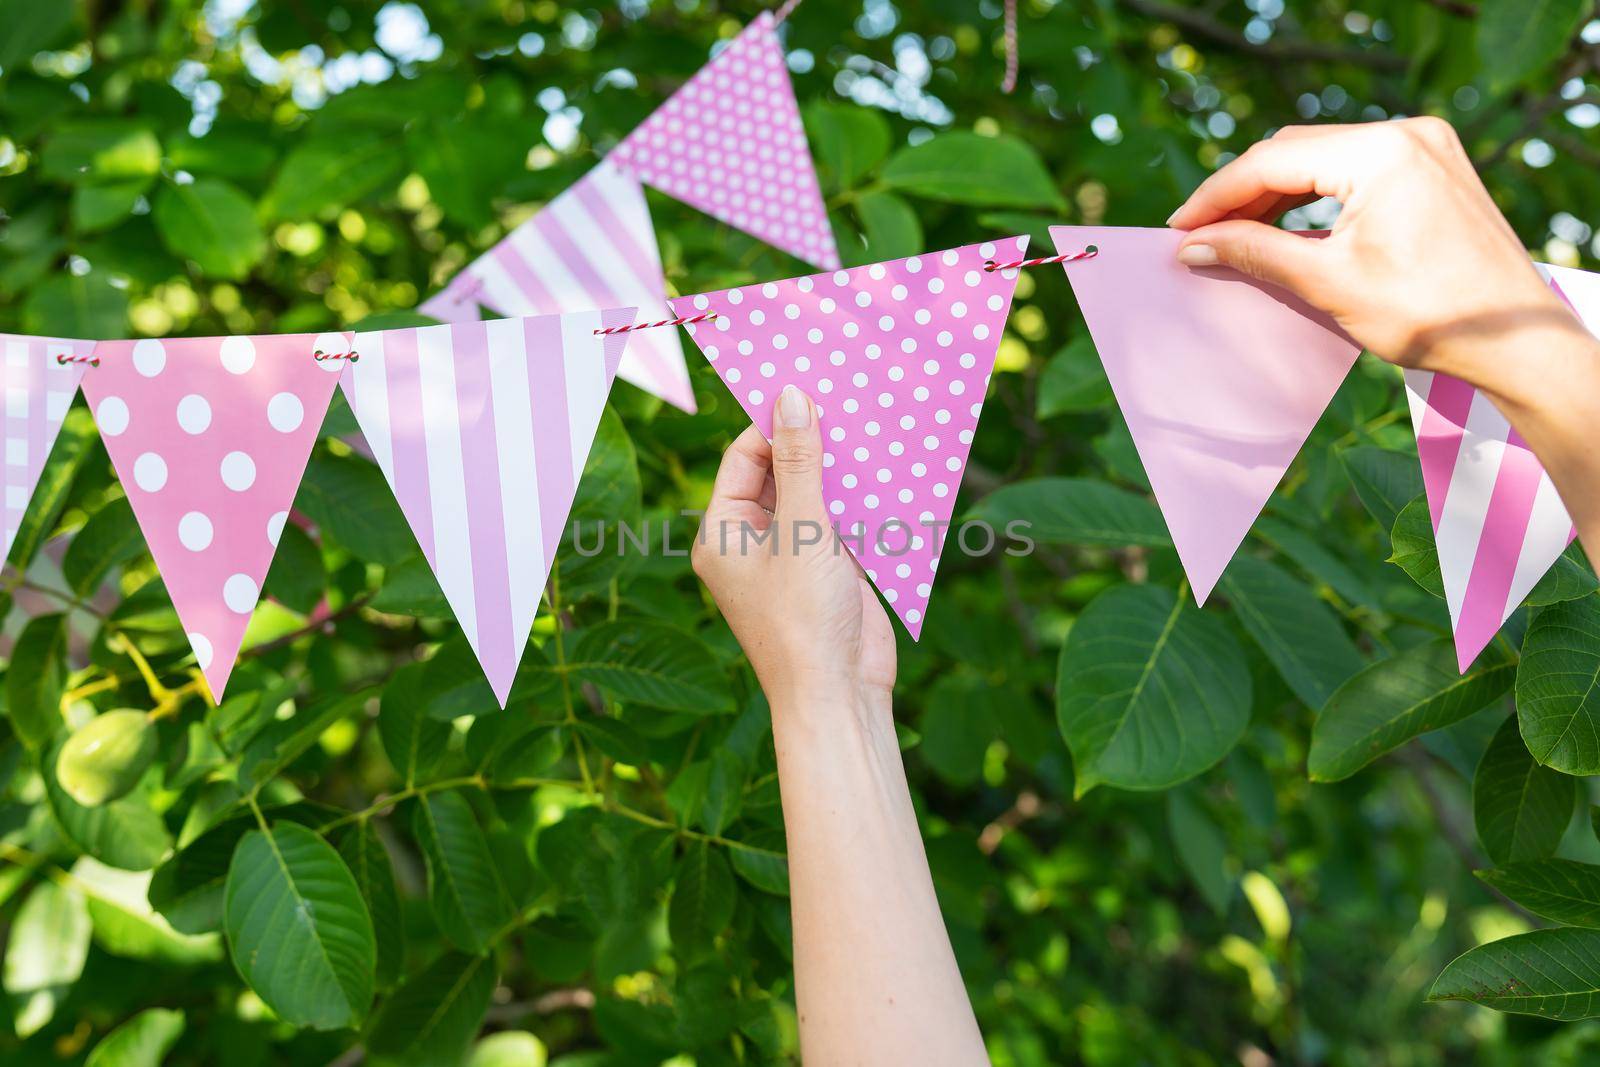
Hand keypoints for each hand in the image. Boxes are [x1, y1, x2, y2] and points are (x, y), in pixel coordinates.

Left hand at [692, 385, 896, 708]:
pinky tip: (886, 465)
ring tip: (870, 421)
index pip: (743, 456)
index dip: (774, 421)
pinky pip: (840, 517)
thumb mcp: (802, 531)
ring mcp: (791, 554)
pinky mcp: (828, 566)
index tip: (810, 386)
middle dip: (810, 440)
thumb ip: (799, 463)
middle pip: (778, 469)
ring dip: (839, 466)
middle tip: (845, 394)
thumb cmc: (804, 621)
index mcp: (722, 531)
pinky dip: (859, 495)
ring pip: (813, 492)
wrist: (839, 695)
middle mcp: (751, 539)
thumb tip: (792, 398)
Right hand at [1166, 118, 1594, 411]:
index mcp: (1381, 152)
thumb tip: (1193, 246)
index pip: (1273, 161)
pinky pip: (1357, 170)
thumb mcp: (1328, 283)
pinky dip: (1316, 197)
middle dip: (1242, 193)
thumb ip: (1255, 253)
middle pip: (1296, 151)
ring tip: (1234, 235)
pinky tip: (1286, 227)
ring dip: (1276, 195)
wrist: (1515, 338)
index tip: (1178, 228)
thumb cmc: (1427, 313)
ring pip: (1324, 159)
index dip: (1216, 195)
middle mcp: (1406, 134)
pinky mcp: (1434, 169)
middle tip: (1199, 235)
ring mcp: (1425, 147)